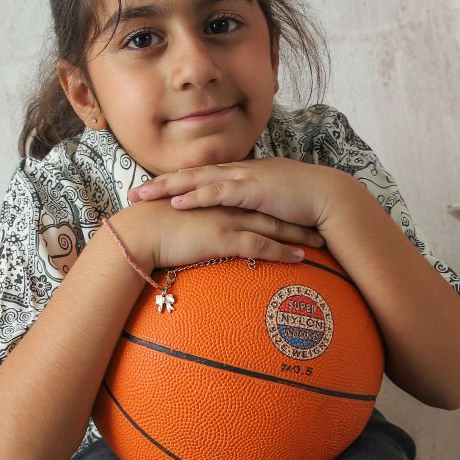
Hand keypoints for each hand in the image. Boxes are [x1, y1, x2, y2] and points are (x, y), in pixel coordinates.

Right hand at [113, 198, 325, 273]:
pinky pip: (261, 245)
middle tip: (318, 221)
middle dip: (295, 216)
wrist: (139, 232)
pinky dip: (283, 251)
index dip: (275, 206)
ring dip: (297, 234)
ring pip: (271, 225)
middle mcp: (226, 206)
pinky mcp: (224, 237)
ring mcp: (227, 220)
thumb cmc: (153, 230)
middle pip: (269, 209)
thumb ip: (196, 222)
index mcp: (216, 200)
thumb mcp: (180, 222)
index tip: (294, 211)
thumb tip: (202, 231)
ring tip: (319, 242)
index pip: (252, 201)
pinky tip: (300, 259)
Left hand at [128, 158, 346, 231]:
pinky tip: (178, 202)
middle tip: (133, 193)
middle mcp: (239, 172)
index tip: (152, 191)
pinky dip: (197, 196)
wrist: (328, 198)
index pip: (202, 176)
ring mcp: (245, 178)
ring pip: (199, 179)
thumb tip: (238, 223)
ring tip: (144, 195)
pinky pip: (219, 192)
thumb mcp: (271, 206)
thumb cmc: (303, 205)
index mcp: (242, 175)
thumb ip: (252, 210)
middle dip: (160, 183)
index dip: (175, 183)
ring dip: (169, 187)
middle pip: (192, 174)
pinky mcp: (253, 189)